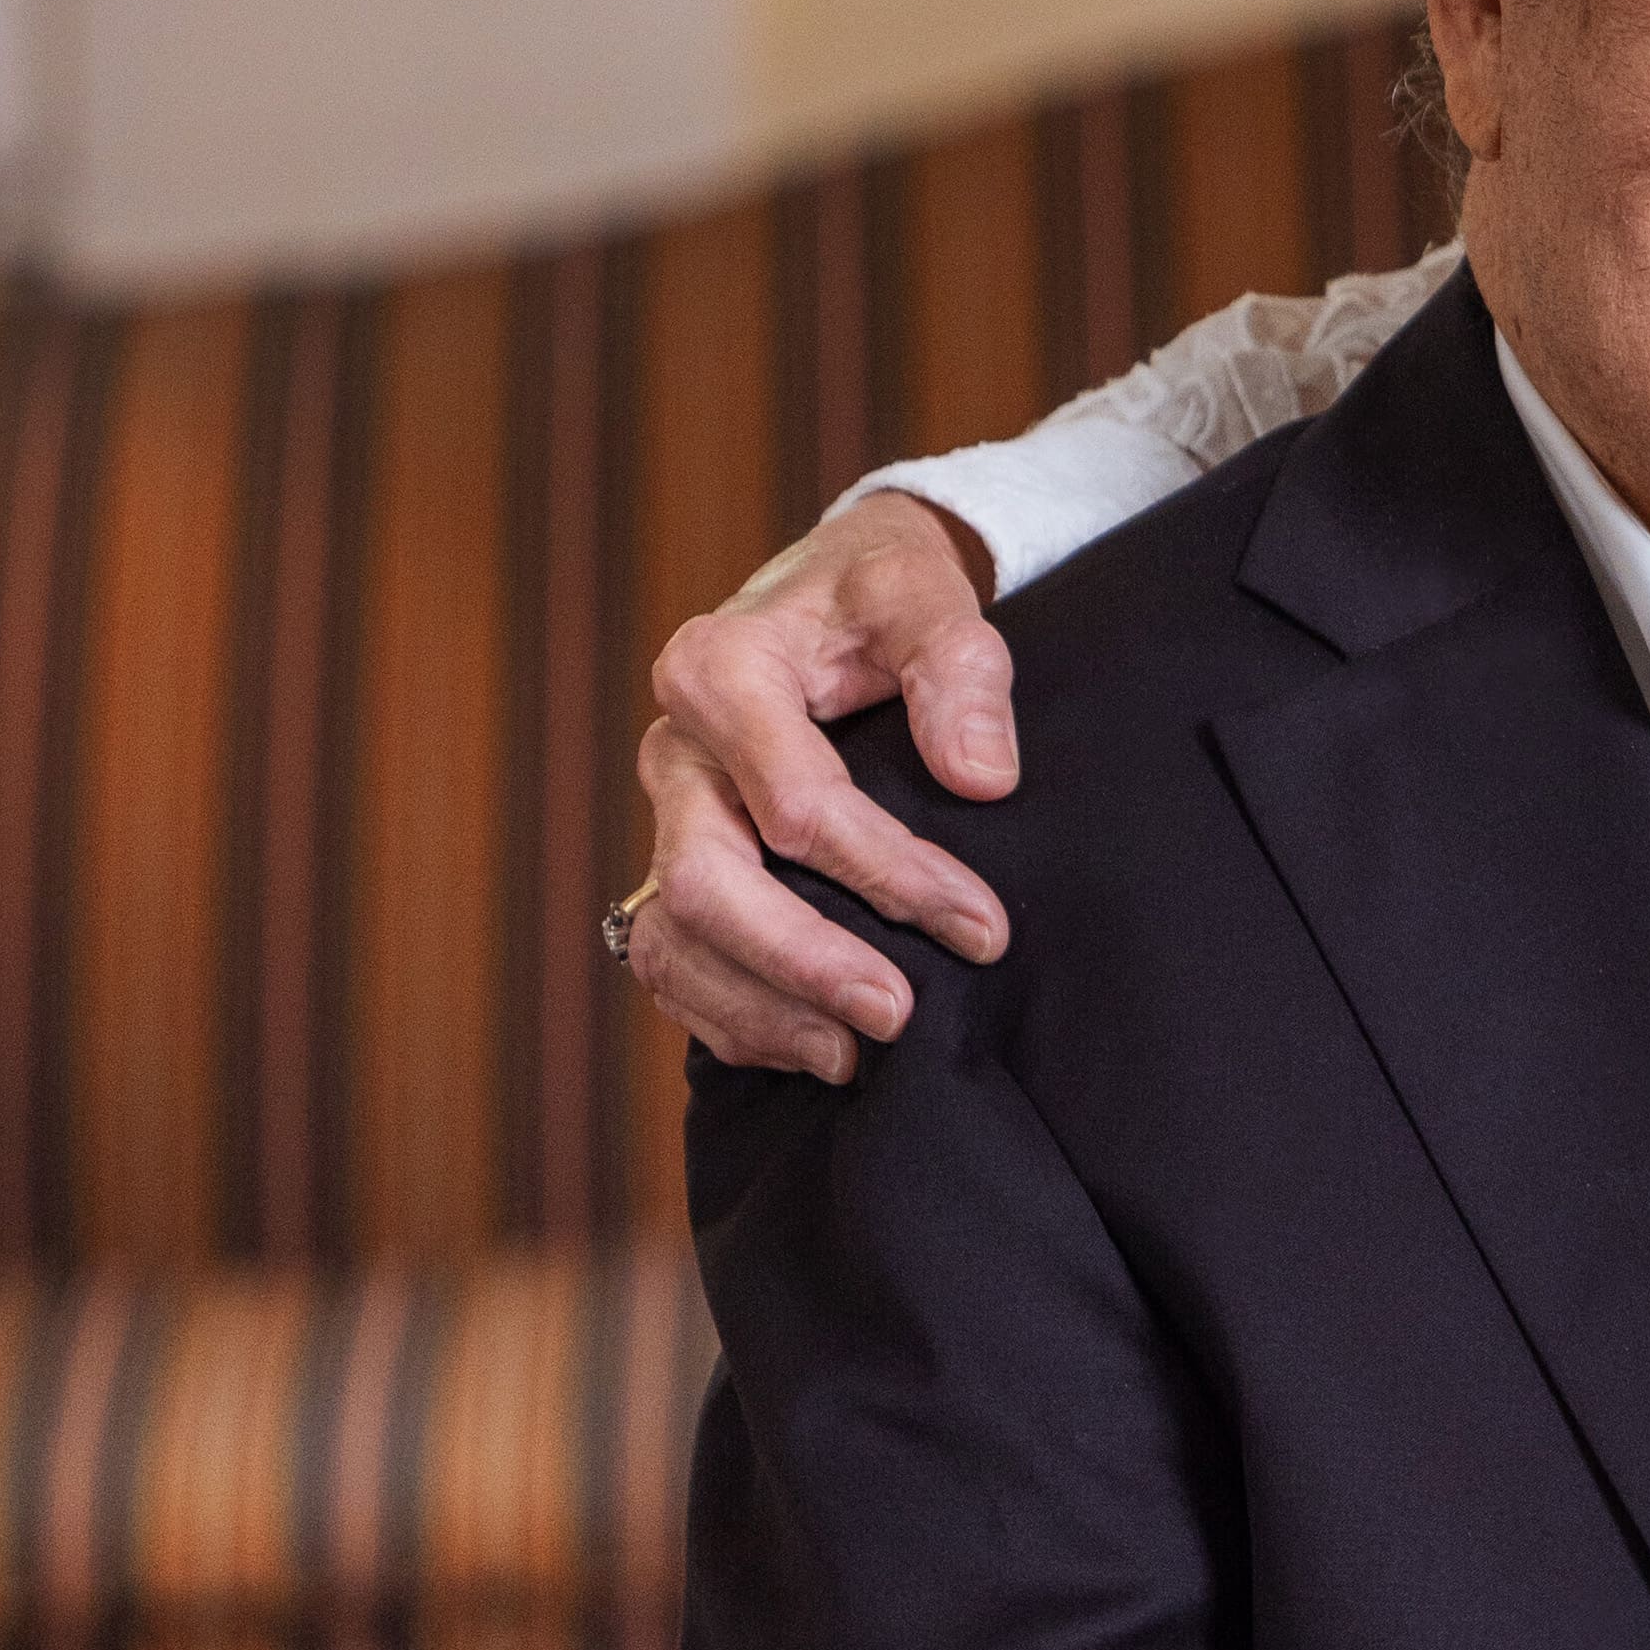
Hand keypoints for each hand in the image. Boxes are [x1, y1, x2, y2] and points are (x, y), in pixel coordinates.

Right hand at [617, 500, 1023, 1079]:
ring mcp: (666, 814)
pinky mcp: (676, 861)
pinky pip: (671, 959)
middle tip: (898, 1015)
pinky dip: (729, 1015)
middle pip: (707, 884)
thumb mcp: (925, 590)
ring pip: (676, 939)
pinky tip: (809, 1046)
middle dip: (802, 961)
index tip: (982, 927)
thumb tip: (983, 778)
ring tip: (853, 1058)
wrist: (835, 595)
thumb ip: (959, 669)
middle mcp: (674, 750)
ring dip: (760, 1009)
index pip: (798, 804)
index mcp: (719, 671)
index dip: (892, 876)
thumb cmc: (881, 593)